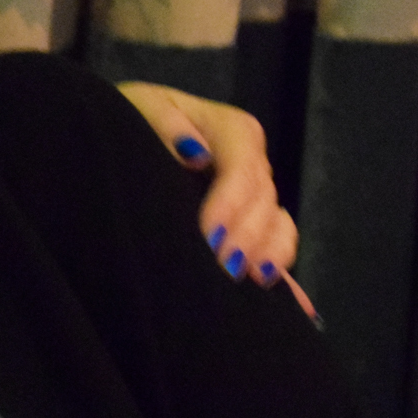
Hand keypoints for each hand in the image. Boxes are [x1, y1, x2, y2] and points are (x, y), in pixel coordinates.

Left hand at [116, 82, 300, 297]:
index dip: (231, 200)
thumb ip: (163, 123)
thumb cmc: (127, 118)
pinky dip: (285, 278)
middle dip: (246, 234)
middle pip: (264, 198)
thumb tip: (194, 152)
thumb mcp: (138, 108)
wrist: (119, 135)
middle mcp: (248, 162)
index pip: (243, 163)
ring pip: (278, 225)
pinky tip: (298, 310)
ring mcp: (252, 196)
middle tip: (224, 267)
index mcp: (227, 129)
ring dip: (270, 254)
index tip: (210, 233)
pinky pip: (276, 249)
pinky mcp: (248, 225)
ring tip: (252, 281)